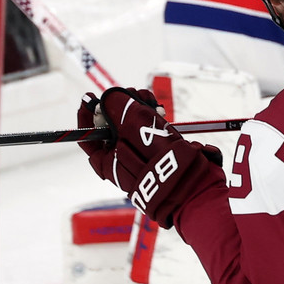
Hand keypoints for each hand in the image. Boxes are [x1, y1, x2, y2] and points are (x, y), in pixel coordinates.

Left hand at [78, 87, 223, 227]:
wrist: (196, 188)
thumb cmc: (163, 163)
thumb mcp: (134, 126)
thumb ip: (118, 107)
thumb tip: (110, 97)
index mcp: (108, 162)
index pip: (89, 136)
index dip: (87, 114)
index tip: (91, 97)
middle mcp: (122, 161)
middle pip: (112, 126)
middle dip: (120, 106)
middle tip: (132, 94)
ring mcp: (142, 159)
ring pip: (132, 126)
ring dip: (139, 109)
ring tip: (151, 102)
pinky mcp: (161, 154)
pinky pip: (151, 132)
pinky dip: (153, 118)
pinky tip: (160, 110)